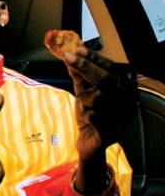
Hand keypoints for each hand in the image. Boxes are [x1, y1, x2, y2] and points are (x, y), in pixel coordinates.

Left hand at [64, 46, 135, 193]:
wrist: (90, 145)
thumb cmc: (89, 116)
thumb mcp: (83, 94)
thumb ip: (79, 78)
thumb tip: (70, 56)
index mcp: (125, 91)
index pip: (112, 69)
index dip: (96, 59)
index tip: (79, 49)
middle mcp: (128, 103)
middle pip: (108, 79)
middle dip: (86, 66)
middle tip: (68, 57)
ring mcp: (122, 118)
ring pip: (99, 98)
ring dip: (84, 97)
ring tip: (81, 103)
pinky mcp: (112, 133)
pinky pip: (95, 117)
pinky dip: (87, 113)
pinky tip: (86, 116)